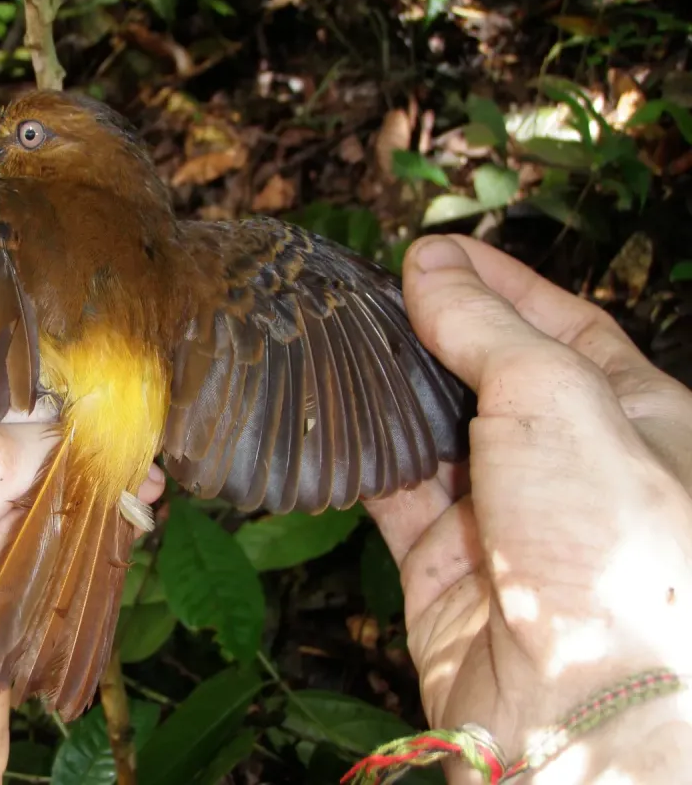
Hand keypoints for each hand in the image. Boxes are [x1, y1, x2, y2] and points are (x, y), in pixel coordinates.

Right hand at [366, 234, 691, 782]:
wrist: (580, 709)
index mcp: (632, 417)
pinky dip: (359, 457)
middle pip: (487, 374)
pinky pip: (391, 493)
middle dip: (432, 331)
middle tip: (370, 290)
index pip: (561, 325)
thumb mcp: (556, 400)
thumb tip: (431, 265)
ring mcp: (502, 515)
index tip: (434, 251)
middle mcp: (567, 464)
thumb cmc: (608, 549)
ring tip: (337, 338)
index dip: (499, 283)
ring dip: (388, 389)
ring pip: (432, 432)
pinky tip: (328, 419)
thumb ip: (486, 328)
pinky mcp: (442, 564)